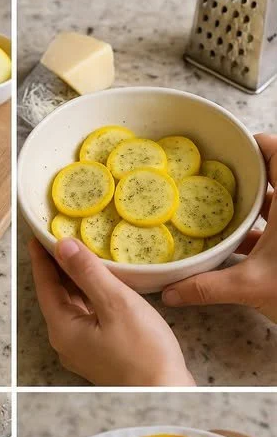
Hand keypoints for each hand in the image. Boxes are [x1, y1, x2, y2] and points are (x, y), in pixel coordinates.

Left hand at [30, 237, 194, 385]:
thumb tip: (63, 246)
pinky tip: (102, 282)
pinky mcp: (99, 352)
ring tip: (83, 252)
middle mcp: (66, 340)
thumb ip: (87, 272)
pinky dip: (90, 296)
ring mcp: (82, 349)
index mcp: (62, 329)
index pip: (45, 285)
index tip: (39, 233)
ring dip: (76, 280)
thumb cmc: (143, 351)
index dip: (42, 257)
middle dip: (59, 266)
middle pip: (57, 296)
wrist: (165, 391)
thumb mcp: (116, 303)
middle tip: (64, 236)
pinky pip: (87, 316)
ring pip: (73, 306)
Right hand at [162, 133, 276, 322]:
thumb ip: (207, 287)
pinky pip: (276, 227)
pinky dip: (259, 229)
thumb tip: (170, 292)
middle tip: (214, 180)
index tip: (227, 150)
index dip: (254, 145)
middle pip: (273, 176)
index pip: (276, 152)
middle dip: (244, 178)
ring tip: (219, 209)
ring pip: (275, 203)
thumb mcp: (249, 286)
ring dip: (252, 205)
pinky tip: (237, 243)